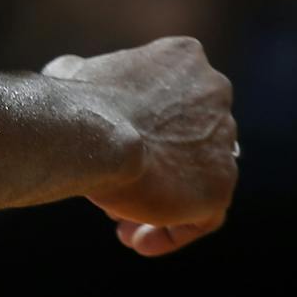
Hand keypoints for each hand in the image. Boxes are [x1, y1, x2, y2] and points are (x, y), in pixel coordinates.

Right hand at [42, 37, 236, 256]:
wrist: (93, 131)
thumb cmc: (75, 98)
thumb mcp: (74, 70)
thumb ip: (88, 75)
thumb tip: (73, 78)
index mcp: (185, 57)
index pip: (173, 95)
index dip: (143, 123)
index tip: (115, 141)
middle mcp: (215, 92)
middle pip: (187, 137)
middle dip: (155, 163)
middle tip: (119, 184)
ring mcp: (223, 140)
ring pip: (194, 179)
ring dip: (160, 202)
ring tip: (122, 224)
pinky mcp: (221, 186)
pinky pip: (200, 217)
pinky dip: (169, 230)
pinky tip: (136, 239)